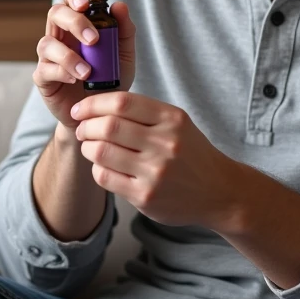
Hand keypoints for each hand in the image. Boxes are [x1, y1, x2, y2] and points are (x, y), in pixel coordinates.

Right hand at [33, 0, 136, 129]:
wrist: (100, 115)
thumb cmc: (110, 79)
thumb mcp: (124, 55)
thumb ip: (124, 31)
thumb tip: (119, 5)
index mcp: (78, 23)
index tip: (87, 4)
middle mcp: (60, 35)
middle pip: (55, 13)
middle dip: (74, 22)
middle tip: (94, 40)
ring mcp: (49, 56)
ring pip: (47, 42)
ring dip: (69, 55)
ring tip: (88, 71)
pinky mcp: (43, 77)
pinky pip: (45, 69)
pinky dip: (62, 72)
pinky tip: (76, 79)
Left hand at [71, 91, 241, 228]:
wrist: (219, 191)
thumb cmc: (190, 153)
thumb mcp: (177, 123)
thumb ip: (143, 113)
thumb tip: (96, 105)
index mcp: (172, 119)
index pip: (122, 102)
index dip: (93, 103)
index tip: (80, 109)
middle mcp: (165, 143)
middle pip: (108, 126)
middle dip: (86, 126)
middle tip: (82, 129)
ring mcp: (156, 171)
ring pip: (102, 151)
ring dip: (88, 147)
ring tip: (90, 146)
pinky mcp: (146, 196)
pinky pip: (105, 177)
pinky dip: (97, 168)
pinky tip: (103, 166)